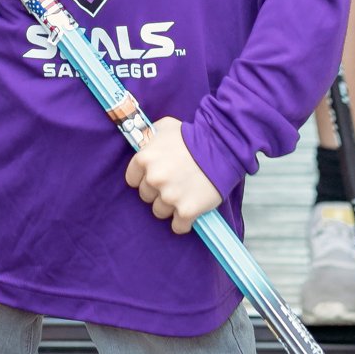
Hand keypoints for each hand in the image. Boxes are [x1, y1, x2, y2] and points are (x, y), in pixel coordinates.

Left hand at [125, 116, 219, 234]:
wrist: (222, 146)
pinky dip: (184, 223)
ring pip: (160, 212)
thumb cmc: (194, 134)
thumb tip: (143, 143)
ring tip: (185, 194)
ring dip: (170, 206)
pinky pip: (178, 226)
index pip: (132, 179)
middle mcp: (154, 179)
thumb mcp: (165, 126)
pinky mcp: (186, 211)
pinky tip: (190, 212)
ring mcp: (169, 196)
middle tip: (175, 183)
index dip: (144, 178)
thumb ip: (150, 136)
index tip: (156, 177)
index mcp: (144, 159)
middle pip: (146, 196)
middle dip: (158, 191)